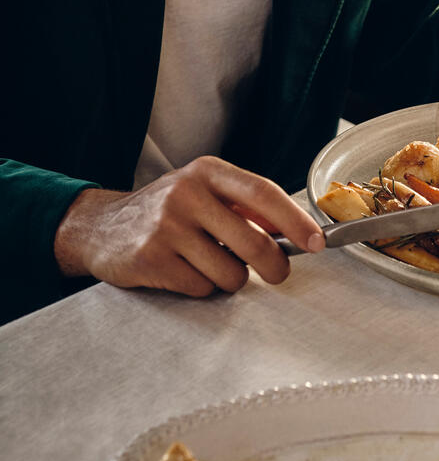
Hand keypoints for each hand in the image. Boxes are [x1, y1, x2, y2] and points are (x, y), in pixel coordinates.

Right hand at [54, 156, 324, 296]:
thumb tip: (300, 230)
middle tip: (276, 273)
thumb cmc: (169, 212)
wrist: (100, 227)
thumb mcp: (206, 193)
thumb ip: (248, 207)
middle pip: (254, 243)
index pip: (263, 194)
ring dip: (228, 278)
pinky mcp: (150, 259)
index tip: (317, 243)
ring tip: (207, 263)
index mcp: (207, 172)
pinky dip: (201, 287)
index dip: (295, 221)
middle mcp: (186, 193)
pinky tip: (182, 271)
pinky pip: (202, 288)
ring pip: (231, 274)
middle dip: (274, 267)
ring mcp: (166, 226)